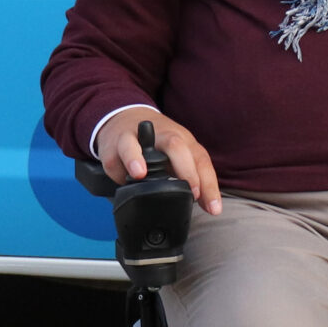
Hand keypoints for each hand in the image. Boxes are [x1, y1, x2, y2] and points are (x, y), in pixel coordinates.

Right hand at [97, 110, 223, 214]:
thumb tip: (211, 207)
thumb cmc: (158, 143)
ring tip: (139, 173)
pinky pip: (115, 161)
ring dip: (136, 158)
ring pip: (136, 143)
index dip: (209, 184)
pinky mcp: (113, 145)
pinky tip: (123, 180)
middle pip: (175, 145)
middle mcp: (162, 136)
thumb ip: (196, 180)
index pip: (201, 160)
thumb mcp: (181, 156)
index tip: (213, 208)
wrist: (125, 118)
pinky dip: (119, 173)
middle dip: (185, 169)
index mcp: (183, 140)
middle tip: (192, 192)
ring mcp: (135, 138)